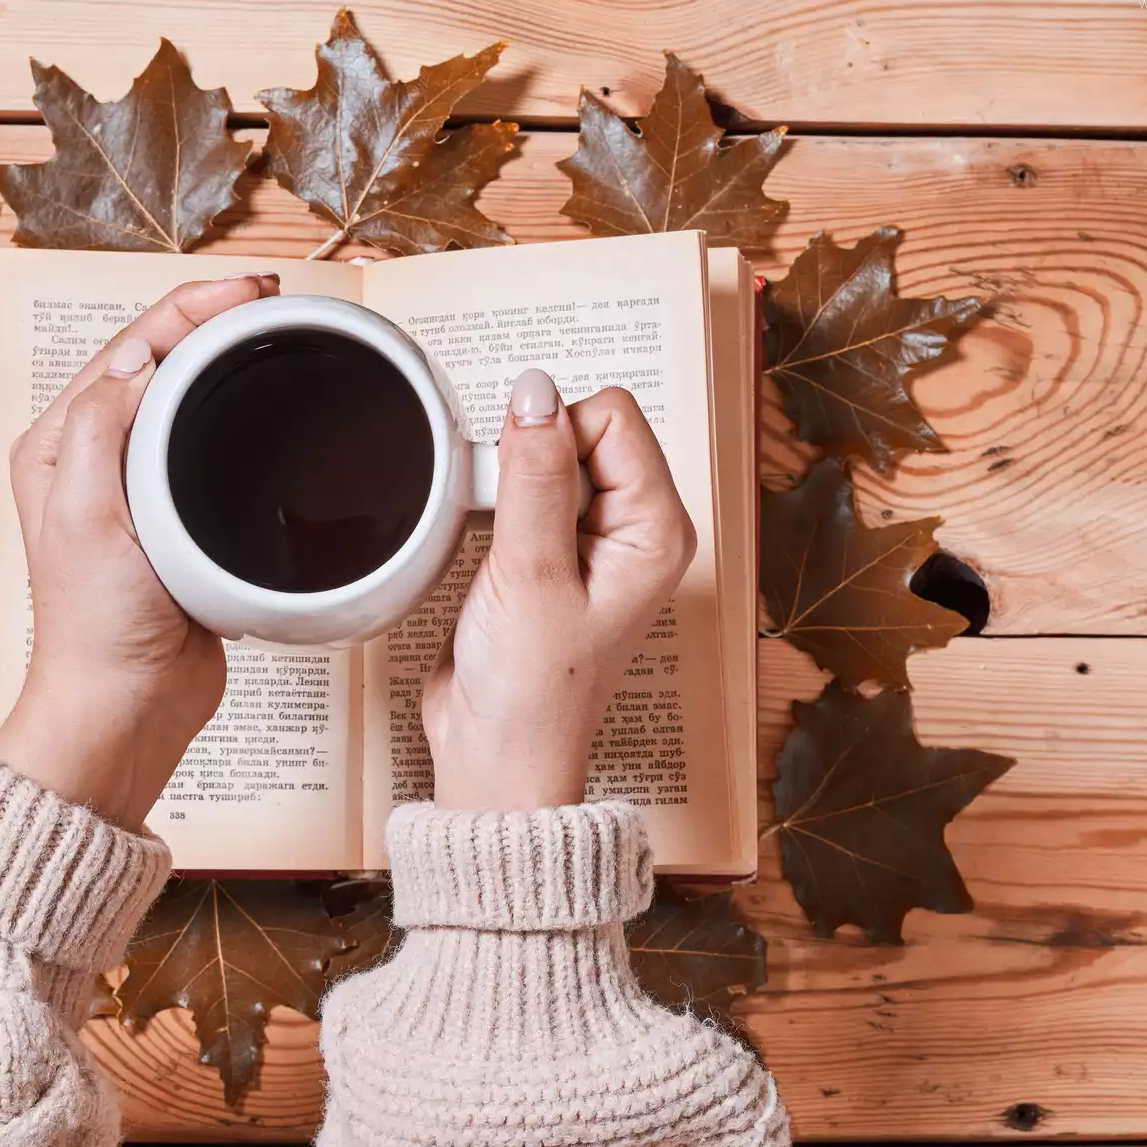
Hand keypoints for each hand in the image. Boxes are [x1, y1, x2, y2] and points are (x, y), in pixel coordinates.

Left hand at [0, 275, 281, 828]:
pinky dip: (243, 421)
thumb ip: (103, 427)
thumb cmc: (98, 626)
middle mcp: (92, 458)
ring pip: (190, 401)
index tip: (248, 291)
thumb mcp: (85, 515)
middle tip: (272, 302)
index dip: (189, 306)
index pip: (129, 345)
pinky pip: (213, 451)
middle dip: (214, 320)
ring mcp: (137, 489)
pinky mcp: (178, 523)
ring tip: (277, 335)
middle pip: (161, 360)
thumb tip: (144, 358)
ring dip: (230, 364)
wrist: (130, 705)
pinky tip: (274, 411)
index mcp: (59, 444)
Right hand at [424, 370, 695, 810]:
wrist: (495, 756)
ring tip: (502, 552)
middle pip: (581, 430)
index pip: (611, 416)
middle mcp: (636, 529)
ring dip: (511, 485)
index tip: (519, 492)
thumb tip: (535, 390)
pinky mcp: (553, 554)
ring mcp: (594, 542)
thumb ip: (534, 474)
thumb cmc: (530, 690)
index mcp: (657, 529)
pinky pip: (525, 491)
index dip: (553, 439)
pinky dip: (498, 505)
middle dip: (531, 459)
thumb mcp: (530, 573)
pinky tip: (490, 554)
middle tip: (511, 534)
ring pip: (549, 458)